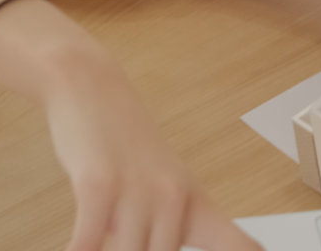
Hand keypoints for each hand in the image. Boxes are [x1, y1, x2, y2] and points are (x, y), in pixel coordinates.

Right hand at [38, 50, 258, 250]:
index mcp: (196, 203)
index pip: (241, 246)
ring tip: (96, 243)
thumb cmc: (124, 144)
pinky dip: (78, 250)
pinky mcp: (99, 184)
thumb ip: (163, 231)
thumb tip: (152, 250)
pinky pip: (87, 241)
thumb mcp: (158, 187)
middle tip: (129, 243)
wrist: (91, 87)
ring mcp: (139, 191)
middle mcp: (175, 198)